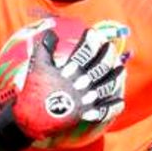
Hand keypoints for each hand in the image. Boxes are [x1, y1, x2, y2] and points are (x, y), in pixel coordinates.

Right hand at [11, 22, 125, 141]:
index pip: (84, 52)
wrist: (30, 119)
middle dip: (108, 55)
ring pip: (106, 87)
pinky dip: (113, 107)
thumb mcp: (36, 66)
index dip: (91, 41)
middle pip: (100, 68)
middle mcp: (79, 86)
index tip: (93, 33)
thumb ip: (45, 47)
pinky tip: (120, 100)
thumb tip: (51, 31)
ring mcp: (84, 101)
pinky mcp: (84, 115)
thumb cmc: (33, 91)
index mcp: (68, 73)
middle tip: (110, 47)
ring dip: (115, 77)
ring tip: (121, 68)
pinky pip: (103, 111)